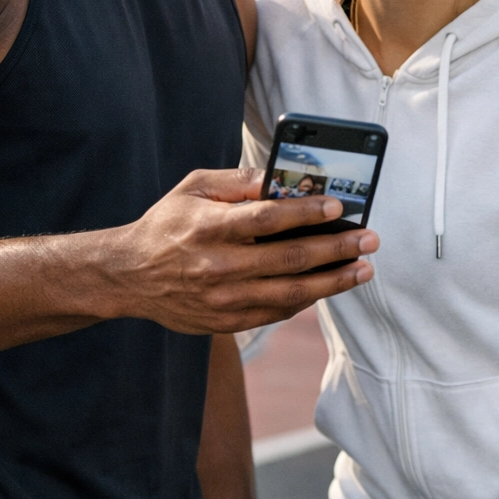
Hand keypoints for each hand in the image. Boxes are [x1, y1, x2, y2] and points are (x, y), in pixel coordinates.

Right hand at [107, 168, 377, 333]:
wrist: (129, 276)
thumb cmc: (167, 223)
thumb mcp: (194, 187)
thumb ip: (238, 180)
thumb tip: (281, 177)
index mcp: (210, 227)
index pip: (269, 219)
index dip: (307, 214)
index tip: (339, 208)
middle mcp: (219, 266)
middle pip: (290, 259)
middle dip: (337, 249)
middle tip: (369, 240)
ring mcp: (223, 299)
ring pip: (291, 293)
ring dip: (333, 281)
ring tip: (363, 269)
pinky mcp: (226, 321)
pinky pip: (276, 313)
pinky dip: (306, 300)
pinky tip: (329, 286)